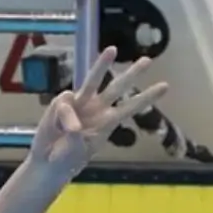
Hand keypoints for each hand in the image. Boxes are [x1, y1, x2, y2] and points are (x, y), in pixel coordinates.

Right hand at [28, 46, 167, 174]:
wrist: (48, 162)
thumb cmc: (68, 158)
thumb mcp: (77, 150)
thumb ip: (76, 135)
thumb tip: (71, 120)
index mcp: (108, 122)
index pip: (131, 107)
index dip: (147, 97)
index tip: (165, 86)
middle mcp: (97, 108)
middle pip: (117, 87)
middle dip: (132, 74)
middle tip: (148, 60)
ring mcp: (80, 103)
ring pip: (92, 80)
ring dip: (103, 64)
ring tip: (112, 50)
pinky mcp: (62, 103)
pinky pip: (65, 103)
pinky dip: (65, 116)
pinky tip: (61, 129)